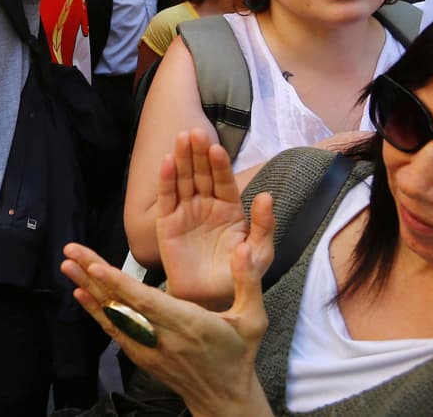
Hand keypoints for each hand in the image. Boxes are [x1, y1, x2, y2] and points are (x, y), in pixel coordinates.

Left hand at [61, 242, 272, 416]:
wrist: (223, 399)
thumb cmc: (238, 355)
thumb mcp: (253, 319)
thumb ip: (247, 282)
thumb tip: (243, 249)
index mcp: (188, 324)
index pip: (146, 302)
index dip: (119, 283)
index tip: (95, 265)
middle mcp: (162, 336)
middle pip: (121, 303)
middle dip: (92, 275)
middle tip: (70, 253)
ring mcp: (147, 348)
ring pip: (112, 315)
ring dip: (88, 289)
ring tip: (67, 266)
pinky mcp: (140, 355)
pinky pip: (114, 330)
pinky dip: (95, 311)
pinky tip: (80, 293)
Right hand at [155, 130, 274, 309]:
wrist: (210, 300)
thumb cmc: (237, 276)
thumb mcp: (260, 253)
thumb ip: (264, 225)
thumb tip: (266, 196)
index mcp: (229, 209)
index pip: (223, 181)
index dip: (219, 164)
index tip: (216, 148)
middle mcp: (206, 205)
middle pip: (201, 173)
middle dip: (198, 153)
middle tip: (195, 133)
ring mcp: (186, 212)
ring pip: (183, 180)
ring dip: (181, 159)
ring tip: (181, 138)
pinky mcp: (167, 223)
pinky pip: (167, 198)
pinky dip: (166, 180)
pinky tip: (166, 162)